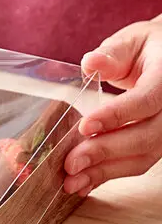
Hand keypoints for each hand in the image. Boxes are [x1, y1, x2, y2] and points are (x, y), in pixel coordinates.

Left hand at [64, 19, 161, 195]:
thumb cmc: (148, 47)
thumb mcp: (132, 41)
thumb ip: (112, 53)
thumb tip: (91, 64)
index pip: (146, 100)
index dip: (116, 115)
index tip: (85, 126)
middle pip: (145, 137)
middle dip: (105, 152)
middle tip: (70, 163)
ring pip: (142, 157)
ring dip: (104, 172)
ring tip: (71, 181)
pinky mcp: (158, 144)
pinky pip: (137, 163)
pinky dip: (108, 174)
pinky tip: (83, 182)